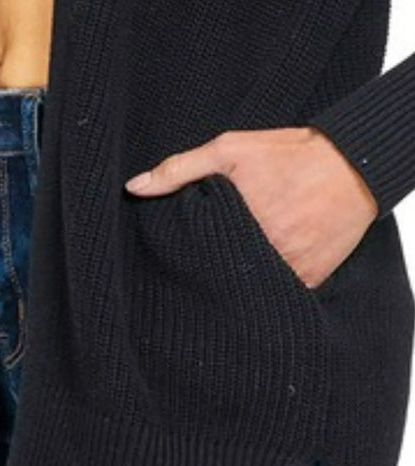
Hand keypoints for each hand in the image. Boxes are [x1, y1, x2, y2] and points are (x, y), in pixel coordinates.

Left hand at [124, 127, 378, 288]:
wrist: (353, 164)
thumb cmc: (288, 154)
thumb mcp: (228, 150)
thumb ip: (179, 169)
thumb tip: (134, 188)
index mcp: (238, 225)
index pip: (198, 256)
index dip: (189, 256)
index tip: (183, 253)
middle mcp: (264, 252)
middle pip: (224, 276)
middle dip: (213, 270)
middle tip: (208, 261)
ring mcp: (289, 270)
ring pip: (252, 287)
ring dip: (242, 280)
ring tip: (232, 267)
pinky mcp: (310, 279)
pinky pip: (281, 293)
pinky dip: (270, 285)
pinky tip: (261, 271)